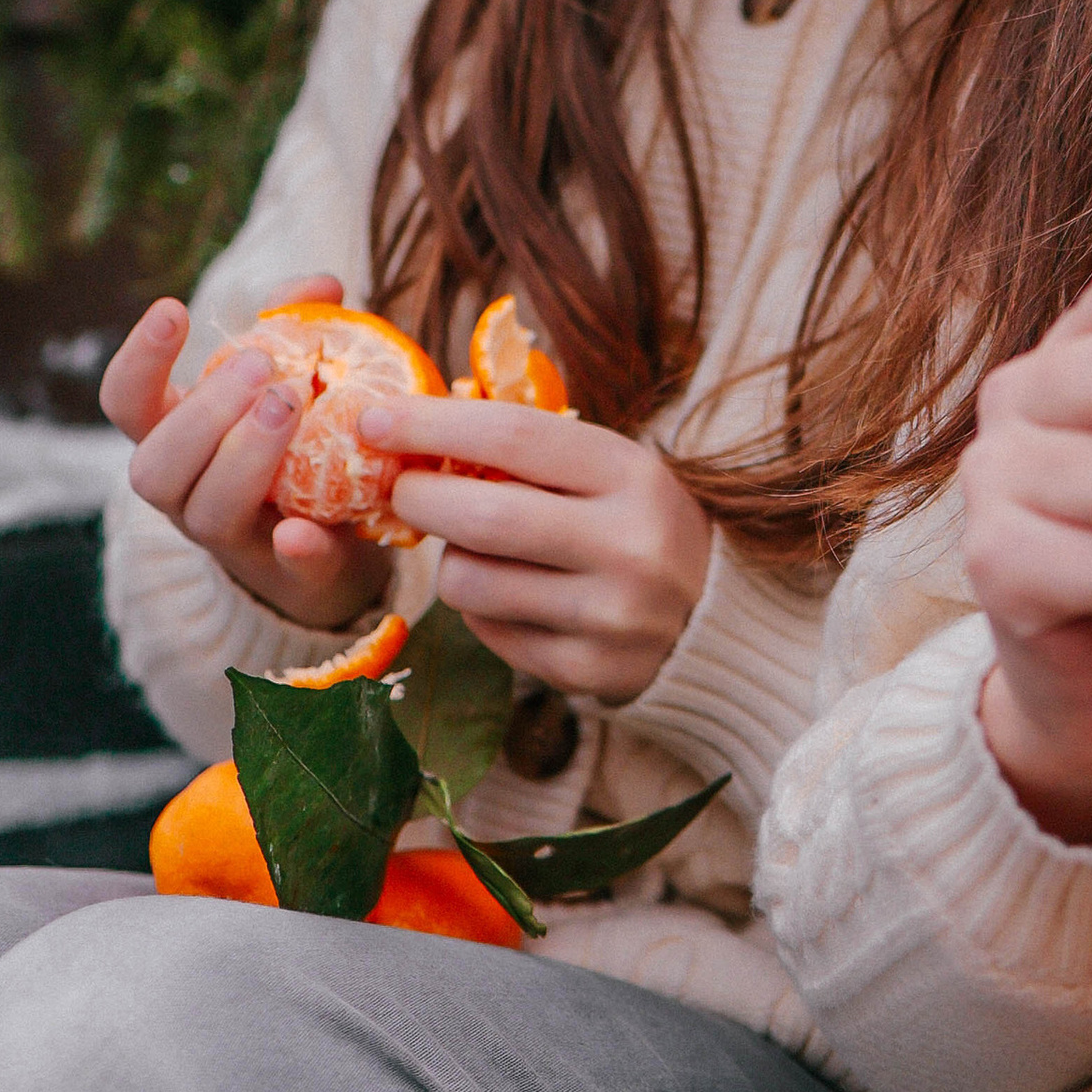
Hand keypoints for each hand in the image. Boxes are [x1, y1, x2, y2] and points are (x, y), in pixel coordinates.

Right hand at [103, 279, 391, 634]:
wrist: (337, 550)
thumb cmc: (297, 442)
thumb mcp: (293, 377)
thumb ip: (299, 325)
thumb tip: (322, 284)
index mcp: (177, 439)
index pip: (125, 402)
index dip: (138, 361)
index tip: (171, 309)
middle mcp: (188, 494)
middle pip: (153, 468)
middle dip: (199, 413)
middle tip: (258, 365)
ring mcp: (235, 540)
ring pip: (207, 514)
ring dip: (243, 458)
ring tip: (291, 404)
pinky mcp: (293, 576)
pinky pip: (286, 569)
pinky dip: (296, 549)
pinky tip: (304, 528)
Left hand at [363, 393, 712, 703]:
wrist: (717, 611)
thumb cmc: (636, 517)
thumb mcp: (609, 465)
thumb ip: (527, 448)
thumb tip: (413, 425)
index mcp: (632, 474)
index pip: (514, 437)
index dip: (432, 425)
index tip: (374, 420)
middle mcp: (627, 545)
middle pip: (482, 518)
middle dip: (420, 498)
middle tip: (403, 489)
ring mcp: (610, 616)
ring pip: (472, 583)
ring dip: (450, 560)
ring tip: (474, 548)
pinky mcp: (589, 670)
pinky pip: (490, 633)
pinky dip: (481, 608)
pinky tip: (510, 591)